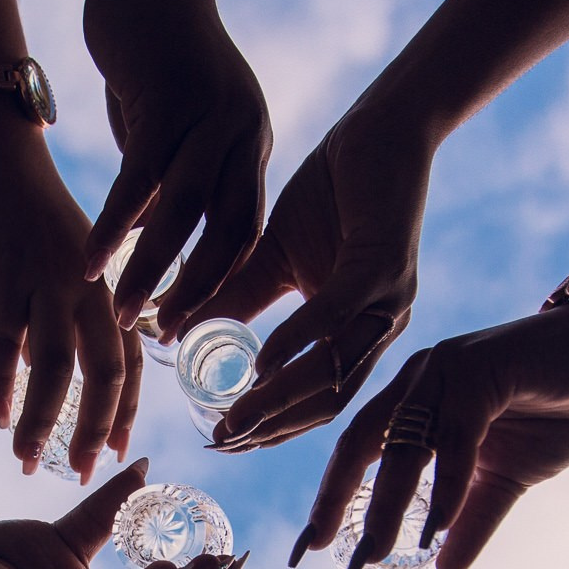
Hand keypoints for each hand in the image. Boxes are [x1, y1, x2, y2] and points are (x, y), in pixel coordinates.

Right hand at [0, 104, 142, 475]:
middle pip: (103, 370)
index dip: (125, 410)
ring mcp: (45, 278)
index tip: (115, 453)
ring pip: (53, 365)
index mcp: (107, 283)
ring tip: (26, 460)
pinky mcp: (1, 273)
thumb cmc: (28, 209)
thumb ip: (68, 312)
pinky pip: (3, 340)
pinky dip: (0, 382)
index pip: (128, 358)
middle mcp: (86, 284)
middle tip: (80, 473)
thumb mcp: (66, 260)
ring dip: (42, 420)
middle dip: (94, 428)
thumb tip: (49, 372)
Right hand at [81, 0, 270, 336]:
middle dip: (195, 290)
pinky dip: (116, 223)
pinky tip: (89, 258)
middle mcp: (242, 133)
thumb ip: (176, 181)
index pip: (245, 230)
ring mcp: (210, 115)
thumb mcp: (179, 128)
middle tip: (162, 334)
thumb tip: (155, 239)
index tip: (188, 324)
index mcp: (250, 146)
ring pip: (184, 212)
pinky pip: (141, 177)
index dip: (219, 282)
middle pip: (227, 231)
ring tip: (119, 308)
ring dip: (152, 267)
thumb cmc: (156, 62)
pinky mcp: (167, 100)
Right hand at [189, 111, 427, 448]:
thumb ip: (237, 299)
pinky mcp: (384, 265)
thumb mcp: (273, 256)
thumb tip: (179, 334)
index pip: (318, 400)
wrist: (379, 129)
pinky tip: (260, 361)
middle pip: (327, 401)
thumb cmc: (332, 191)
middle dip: (272, 427)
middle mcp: (381, 328)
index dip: (271, 426)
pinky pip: (334, 315)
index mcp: (359, 331)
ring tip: (235, 417)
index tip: (222, 439)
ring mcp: (389, 302)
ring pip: (333, 370)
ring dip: (280, 399)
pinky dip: (295, 342)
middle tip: (222, 439)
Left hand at [292, 302, 568, 568]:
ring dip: (387, 501)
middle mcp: (417, 381)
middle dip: (337, 500)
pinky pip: (456, 435)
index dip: (329, 498)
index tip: (306, 548)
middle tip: (323, 553)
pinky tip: (436, 524)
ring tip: (375, 553)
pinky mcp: (482, 368)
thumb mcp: (501, 480)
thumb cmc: (555, 411)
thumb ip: (466, 524)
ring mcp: (445, 369)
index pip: (355, 451)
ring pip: (404, 442)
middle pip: (361, 444)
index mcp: (411, 400)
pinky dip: (446, 483)